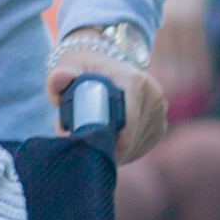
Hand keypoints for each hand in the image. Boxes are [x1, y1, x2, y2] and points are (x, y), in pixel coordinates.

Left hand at [47, 25, 159, 158]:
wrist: (105, 67)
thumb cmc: (85, 69)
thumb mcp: (69, 68)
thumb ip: (60, 76)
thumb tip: (58, 78)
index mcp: (134, 81)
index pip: (128, 122)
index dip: (108, 142)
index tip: (88, 148)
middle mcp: (153, 94)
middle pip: (131, 138)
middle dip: (106, 148)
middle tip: (83, 147)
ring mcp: (160, 111)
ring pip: (136, 146)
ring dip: (114, 152)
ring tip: (94, 141)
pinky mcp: (161, 124)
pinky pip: (142, 148)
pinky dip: (124, 152)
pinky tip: (109, 145)